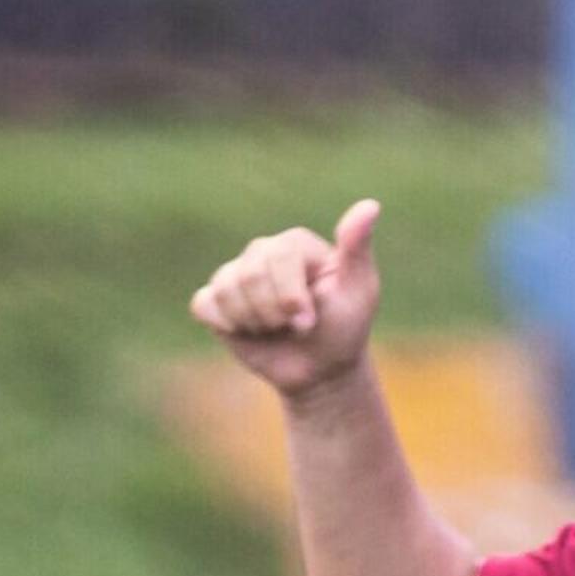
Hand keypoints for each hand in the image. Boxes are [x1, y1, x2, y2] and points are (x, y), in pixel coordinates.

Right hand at [189, 199, 382, 399]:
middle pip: (249, 276)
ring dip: (253, 323)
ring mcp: (235, 274)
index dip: (292, 298)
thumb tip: (370, 205)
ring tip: (274, 328)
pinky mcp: (215, 299)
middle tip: (294, 328)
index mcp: (294, 243)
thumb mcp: (359, 289)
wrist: (320, 370)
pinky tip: (246, 330)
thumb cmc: (343, 327)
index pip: (278, 258)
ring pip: (225, 292)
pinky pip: (204, 304)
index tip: (310, 321)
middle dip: (273, 314)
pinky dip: (224, 323)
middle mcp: (261, 251)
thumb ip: (357, 248)